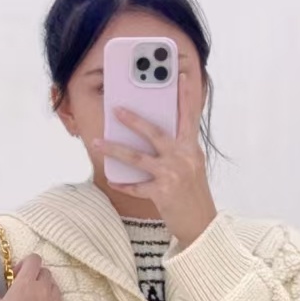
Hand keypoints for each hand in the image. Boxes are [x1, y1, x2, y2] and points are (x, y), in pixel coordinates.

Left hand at [94, 72, 217, 247]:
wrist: (202, 225)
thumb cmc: (193, 193)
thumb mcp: (192, 166)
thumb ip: (178, 148)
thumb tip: (155, 135)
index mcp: (191, 148)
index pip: (189, 117)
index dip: (186, 96)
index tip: (182, 75)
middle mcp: (183, 158)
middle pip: (155, 133)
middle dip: (134, 120)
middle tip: (116, 109)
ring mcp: (172, 175)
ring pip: (138, 158)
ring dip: (114, 149)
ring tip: (97, 142)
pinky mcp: (163, 193)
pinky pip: (137, 187)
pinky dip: (124, 184)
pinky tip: (113, 180)